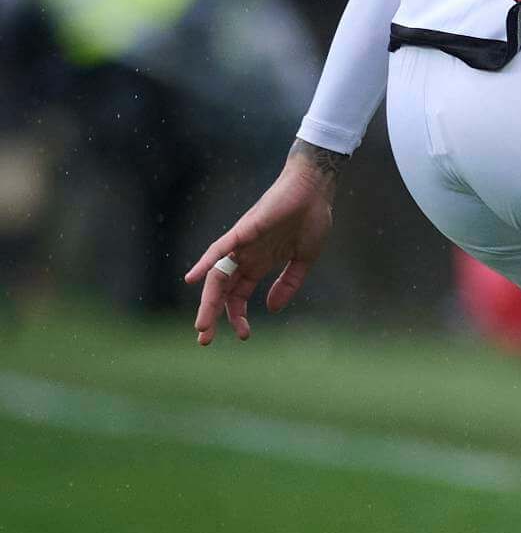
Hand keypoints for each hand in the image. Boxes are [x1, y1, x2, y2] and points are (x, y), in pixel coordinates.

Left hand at [188, 142, 339, 344]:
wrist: (315, 191)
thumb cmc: (311, 219)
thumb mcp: (304, 260)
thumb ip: (288, 284)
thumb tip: (272, 309)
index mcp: (260, 264)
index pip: (239, 296)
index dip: (238, 317)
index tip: (244, 336)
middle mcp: (245, 257)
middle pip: (222, 291)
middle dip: (212, 316)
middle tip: (204, 341)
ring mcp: (242, 245)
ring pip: (217, 277)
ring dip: (208, 302)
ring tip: (203, 326)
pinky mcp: (243, 231)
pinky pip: (219, 249)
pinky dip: (205, 263)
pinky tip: (193, 279)